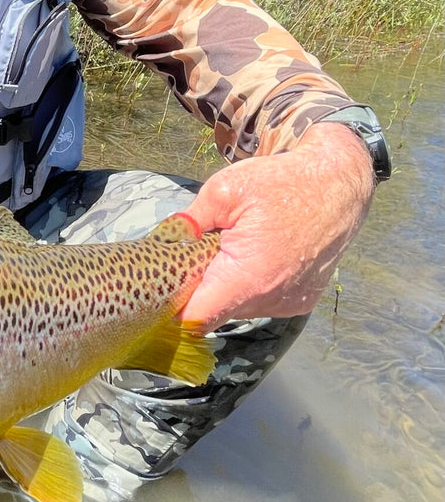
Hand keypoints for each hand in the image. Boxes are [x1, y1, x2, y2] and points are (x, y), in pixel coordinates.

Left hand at [182, 123, 375, 330]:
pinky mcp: (302, 300)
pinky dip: (253, 285)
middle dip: (200, 290)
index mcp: (247, 278)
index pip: (196, 318)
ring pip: (239, 307)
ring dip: (228, 287)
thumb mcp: (223, 191)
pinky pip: (264, 302)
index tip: (161, 289)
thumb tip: (162, 241)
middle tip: (195, 256)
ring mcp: (289, 304)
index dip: (173, 308)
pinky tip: (258, 256)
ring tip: (233, 250)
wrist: (339, 183)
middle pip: (216, 312)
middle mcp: (271, 300)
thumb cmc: (281, 183)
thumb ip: (188, 223)